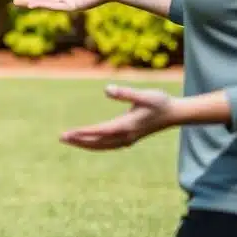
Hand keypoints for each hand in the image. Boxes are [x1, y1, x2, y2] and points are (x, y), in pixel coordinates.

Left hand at [60, 85, 178, 150]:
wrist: (175, 114)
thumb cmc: (160, 101)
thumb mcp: (144, 94)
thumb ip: (125, 93)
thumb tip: (106, 89)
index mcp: (127, 125)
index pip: (100, 131)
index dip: (83, 133)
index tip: (68, 133)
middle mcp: (126, 136)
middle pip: (97, 142)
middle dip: (79, 140)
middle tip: (61, 137)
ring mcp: (128, 139)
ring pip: (102, 146)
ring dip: (85, 144)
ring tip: (69, 140)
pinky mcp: (129, 139)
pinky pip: (108, 146)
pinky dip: (96, 145)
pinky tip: (88, 142)